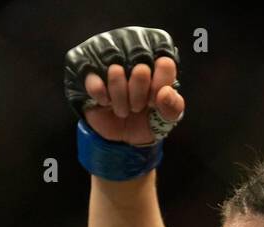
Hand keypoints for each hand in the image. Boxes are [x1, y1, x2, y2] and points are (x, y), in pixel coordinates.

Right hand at [64, 27, 185, 145]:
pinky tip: (105, 102)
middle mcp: (135, 55)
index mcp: (157, 62)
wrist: (121, 135)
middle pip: (141, 68)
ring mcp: (110, 60)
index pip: (165, 64)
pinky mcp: (89, 71)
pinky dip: (102, 97)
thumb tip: (165, 92)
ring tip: (122, 108)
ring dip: (120, 99)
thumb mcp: (166, 118)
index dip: (160, 86)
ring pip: (116, 71)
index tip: (154, 100)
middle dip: (140, 96)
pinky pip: (94, 81)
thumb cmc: (147, 119)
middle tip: (137, 107)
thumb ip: (173, 106)